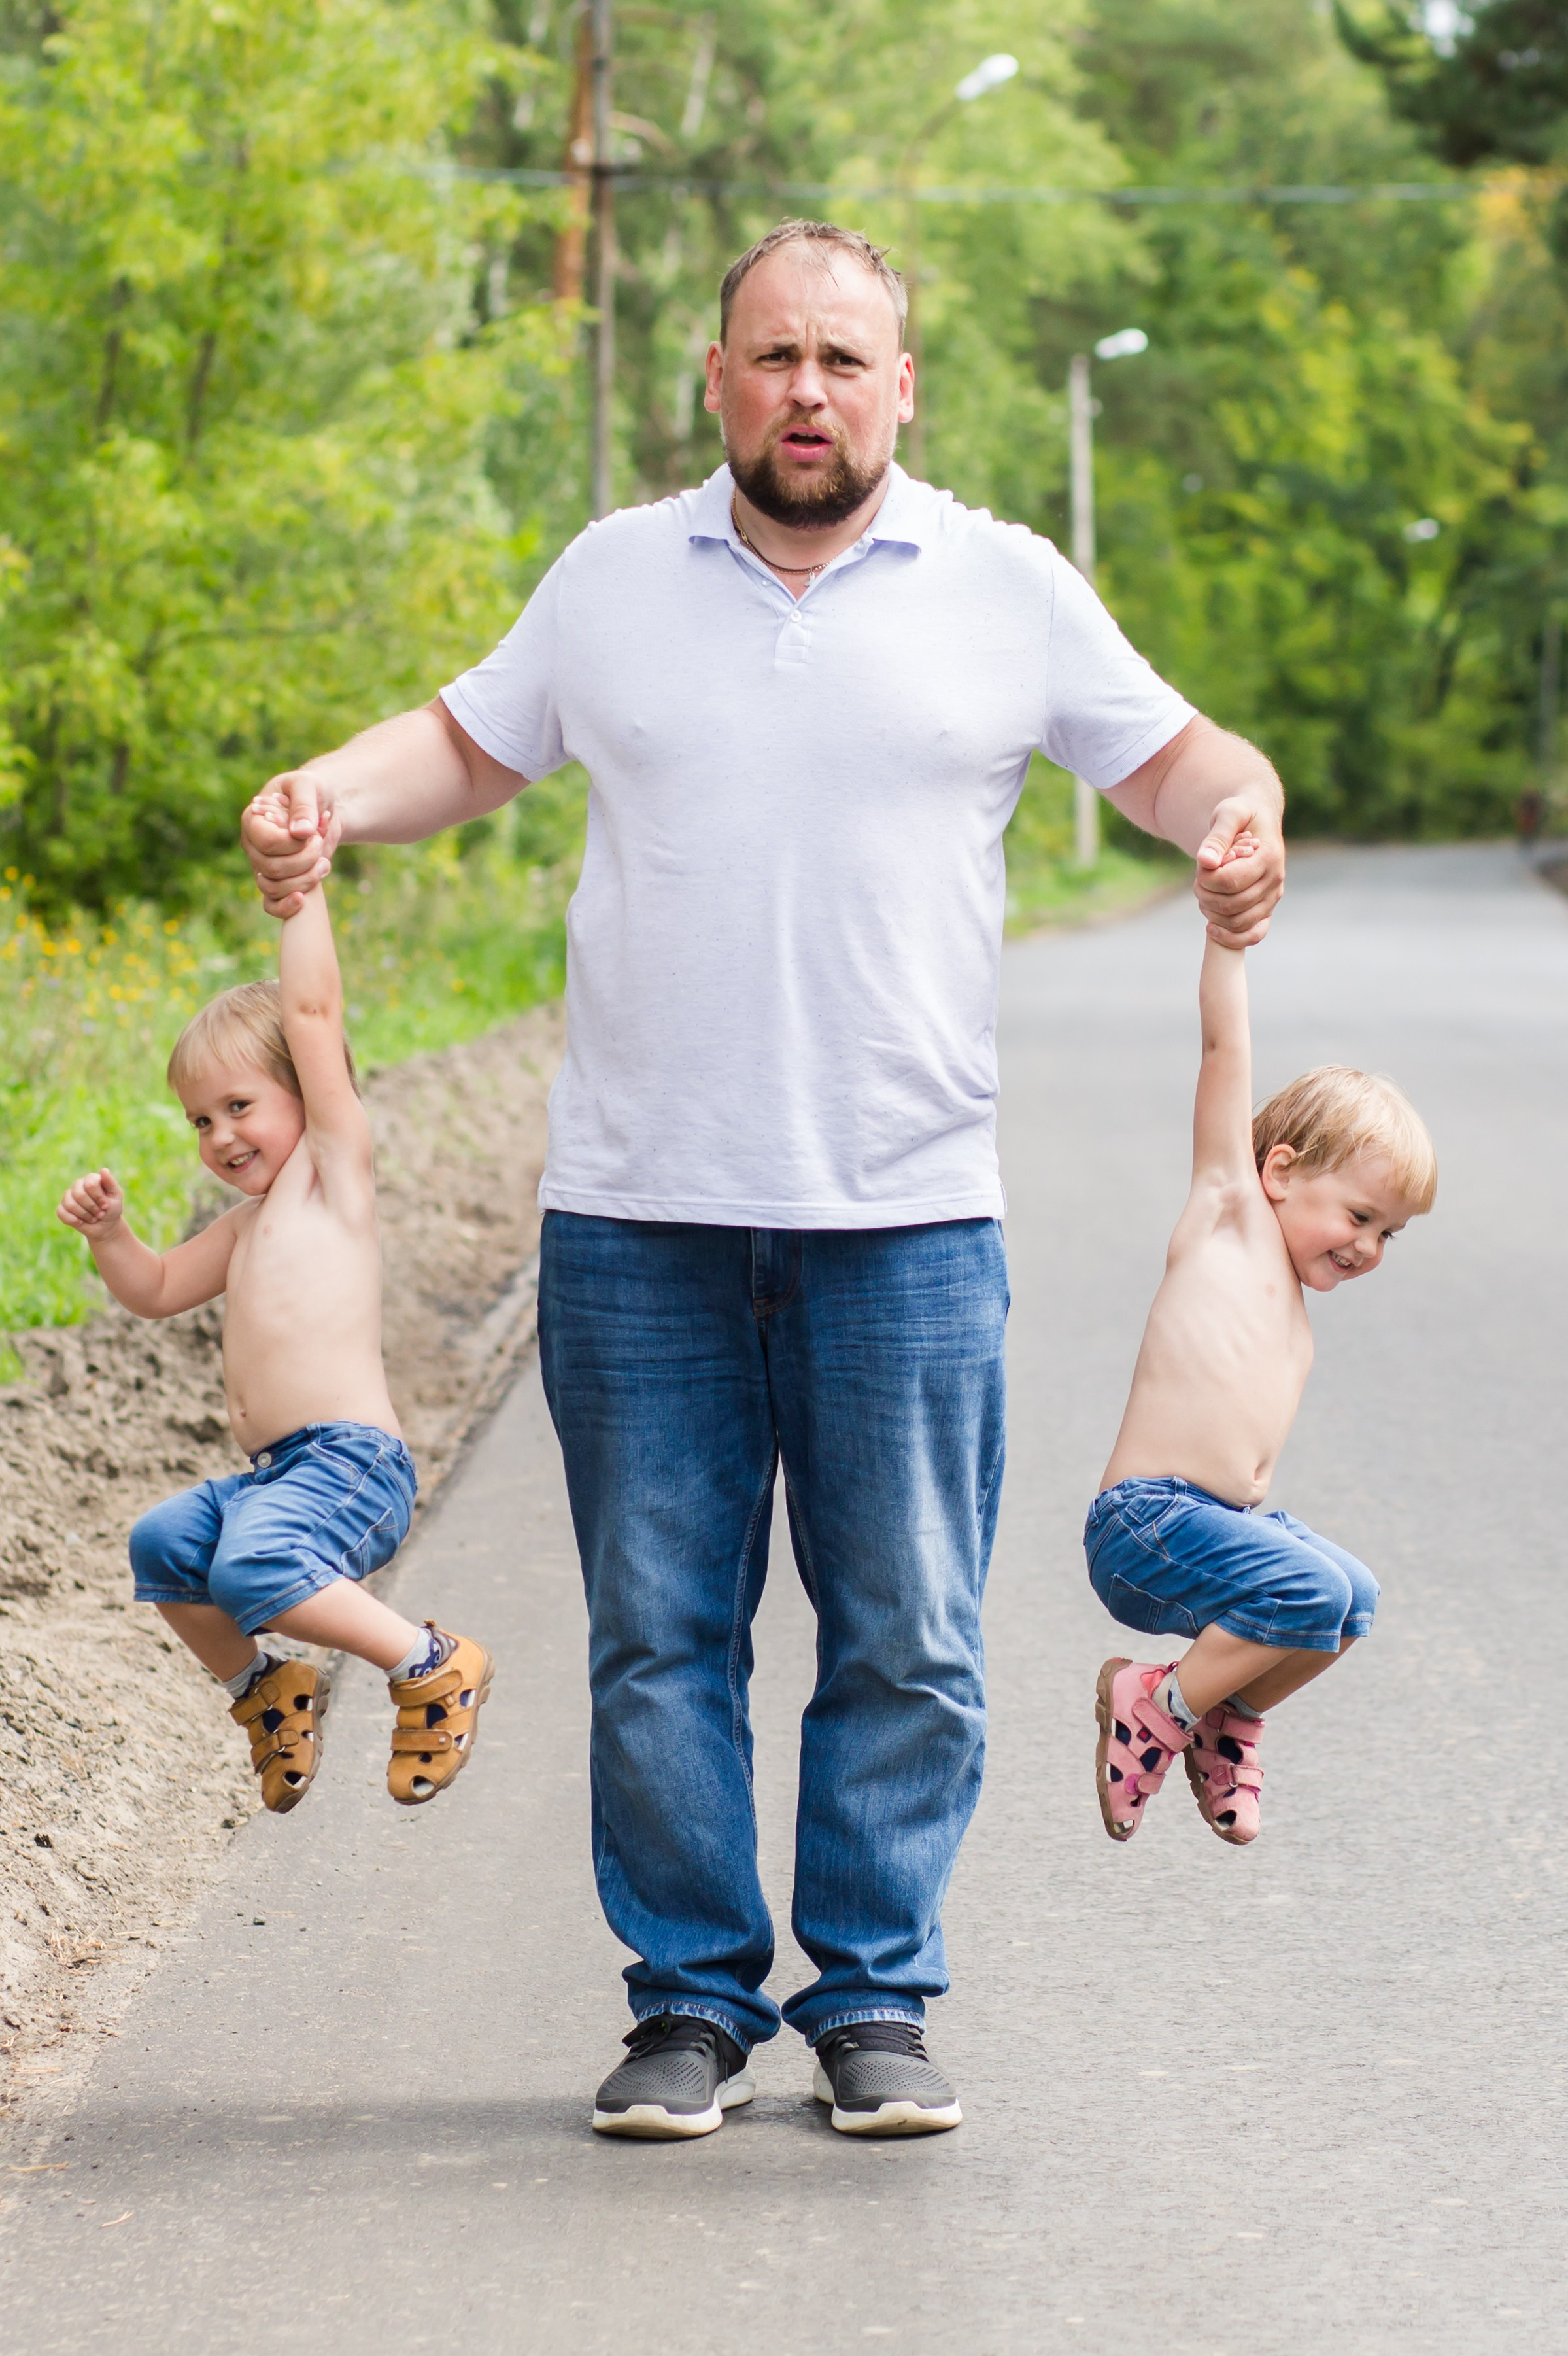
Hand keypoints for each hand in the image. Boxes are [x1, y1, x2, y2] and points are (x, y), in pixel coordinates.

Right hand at [57, 1168, 123, 1235]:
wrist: (106, 1226)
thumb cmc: (112, 1209)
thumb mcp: (116, 1196)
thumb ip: (110, 1183)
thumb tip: (103, 1170)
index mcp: (90, 1179)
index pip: (90, 1184)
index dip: (98, 1197)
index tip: (106, 1206)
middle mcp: (77, 1185)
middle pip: (79, 1194)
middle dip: (92, 1208)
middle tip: (100, 1214)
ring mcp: (68, 1196)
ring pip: (69, 1204)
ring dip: (84, 1215)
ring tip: (93, 1219)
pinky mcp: (62, 1208)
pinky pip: (61, 1212)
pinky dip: (73, 1220)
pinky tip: (81, 1222)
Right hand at [242, 773, 341, 917]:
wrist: (324, 807)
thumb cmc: (311, 791)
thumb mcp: (308, 785)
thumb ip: (303, 805)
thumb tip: (301, 832)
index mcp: (253, 820)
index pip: (267, 842)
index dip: (293, 844)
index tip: (312, 832)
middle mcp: (253, 846)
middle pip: (272, 868)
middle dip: (305, 860)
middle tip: (321, 844)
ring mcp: (262, 866)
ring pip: (274, 888)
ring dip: (305, 880)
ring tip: (326, 864)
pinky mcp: (275, 881)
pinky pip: (272, 904)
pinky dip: (286, 907)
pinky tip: (303, 899)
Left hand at [1194, 798, 1284, 946]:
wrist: (1256, 820)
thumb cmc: (1240, 814)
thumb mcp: (1227, 814)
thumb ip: (1216, 837)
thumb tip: (1206, 862)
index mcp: (1269, 856)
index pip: (1230, 881)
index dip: (1206, 879)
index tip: (1201, 866)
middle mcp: (1275, 880)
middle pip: (1232, 905)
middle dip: (1205, 895)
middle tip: (1198, 881)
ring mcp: (1272, 897)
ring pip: (1239, 923)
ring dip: (1212, 914)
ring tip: (1203, 895)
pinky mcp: (1266, 909)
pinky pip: (1253, 935)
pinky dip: (1231, 938)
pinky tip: (1211, 928)